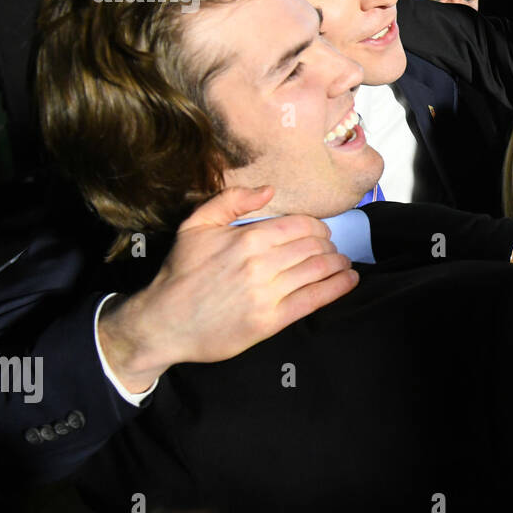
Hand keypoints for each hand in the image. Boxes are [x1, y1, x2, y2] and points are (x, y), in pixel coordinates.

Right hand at [97, 186, 356, 393]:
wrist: (163, 322)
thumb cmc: (180, 272)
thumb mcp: (195, 226)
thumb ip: (231, 200)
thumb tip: (269, 189)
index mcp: (248, 238)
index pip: (301, 225)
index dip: (318, 227)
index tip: (320, 233)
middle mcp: (262, 264)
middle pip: (314, 246)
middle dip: (328, 245)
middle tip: (330, 249)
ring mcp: (268, 293)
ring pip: (319, 270)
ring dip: (338, 263)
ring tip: (343, 262)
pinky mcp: (271, 321)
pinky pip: (315, 299)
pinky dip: (339, 287)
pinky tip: (349, 279)